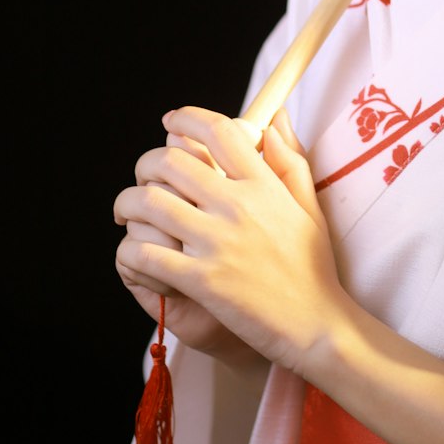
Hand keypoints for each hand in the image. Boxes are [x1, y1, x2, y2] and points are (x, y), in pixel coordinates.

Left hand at [114, 106, 345, 373]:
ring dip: (128, 204)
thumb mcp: (309, 206)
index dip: (186, 119)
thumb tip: (276, 120)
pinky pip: (146, 254)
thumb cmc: (313, 267)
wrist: (316, 324)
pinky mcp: (202, 280)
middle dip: (146, 164)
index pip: (218, 132)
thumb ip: (290, 159)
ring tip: (127, 214)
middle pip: (172, 162)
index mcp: (264, 185)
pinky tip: (137, 255)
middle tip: (144, 178)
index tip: (171, 122)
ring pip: (149, 203)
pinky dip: (130, 251)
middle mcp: (238, 206)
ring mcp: (217, 243)